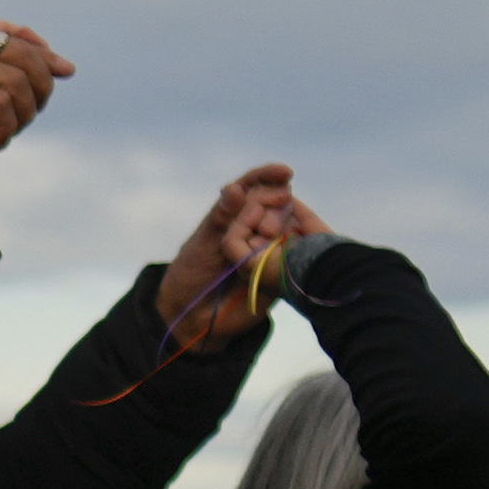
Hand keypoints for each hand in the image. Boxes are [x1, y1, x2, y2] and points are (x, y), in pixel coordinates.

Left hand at [160, 164, 308, 352]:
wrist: (195, 316)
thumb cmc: (192, 275)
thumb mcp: (203, 245)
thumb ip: (221, 218)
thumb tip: (237, 188)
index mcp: (233, 214)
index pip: (253, 186)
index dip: (269, 175)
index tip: (285, 172)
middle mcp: (254, 225)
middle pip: (274, 201)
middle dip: (275, 202)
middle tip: (264, 216)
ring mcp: (269, 245)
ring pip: (287, 223)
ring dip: (283, 222)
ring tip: (267, 234)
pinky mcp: (279, 267)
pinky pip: (294, 250)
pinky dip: (296, 244)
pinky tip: (295, 244)